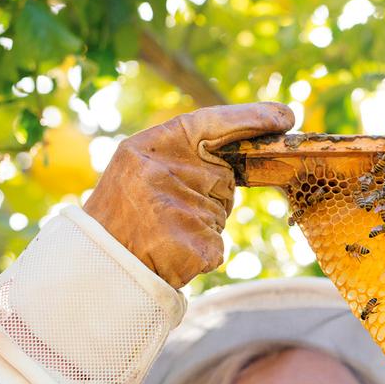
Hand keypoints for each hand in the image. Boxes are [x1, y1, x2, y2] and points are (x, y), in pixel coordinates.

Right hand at [83, 102, 294, 286]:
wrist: (99, 267)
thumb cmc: (122, 215)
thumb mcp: (140, 167)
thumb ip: (183, 156)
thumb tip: (235, 163)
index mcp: (151, 146)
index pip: (212, 122)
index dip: (251, 118)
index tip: (285, 116)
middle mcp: (167, 173)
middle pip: (223, 177)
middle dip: (211, 192)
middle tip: (168, 208)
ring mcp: (182, 210)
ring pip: (219, 213)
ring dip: (201, 224)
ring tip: (163, 233)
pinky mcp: (195, 245)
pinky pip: (217, 244)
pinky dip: (201, 253)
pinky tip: (172, 253)